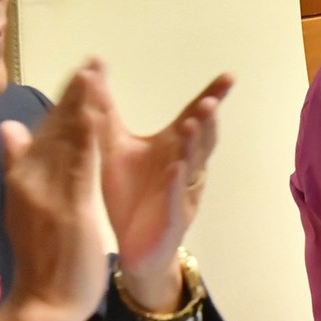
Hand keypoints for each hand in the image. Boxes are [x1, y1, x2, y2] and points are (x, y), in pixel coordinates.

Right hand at [0, 62, 112, 320]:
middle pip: (55, 129)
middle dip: (76, 94)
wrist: (43, 301)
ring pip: (67, 140)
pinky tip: (98, 114)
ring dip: (82, 105)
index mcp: (23, 179)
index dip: (64, 101)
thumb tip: (8, 128)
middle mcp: (31, 180)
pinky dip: (88, 137)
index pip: (45, 131)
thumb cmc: (42, 259)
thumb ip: (18, 166)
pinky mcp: (69, 208)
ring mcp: (48, 193)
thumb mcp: (22, 207)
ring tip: (95, 73)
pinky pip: (80, 165)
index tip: (81, 73)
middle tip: (94, 61)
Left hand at [94, 68, 233, 311]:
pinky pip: (176, 199)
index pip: (195, 118)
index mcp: (173, 148)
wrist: (133, 247)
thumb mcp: (113, 148)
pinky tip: (175, 169)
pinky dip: (176, 184)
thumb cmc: (129, 195)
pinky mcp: (172, 219)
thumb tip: (92, 72)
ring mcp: (182, 193)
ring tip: (191, 125)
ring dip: (193, 146)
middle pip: (200, 140)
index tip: (229, 76)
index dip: (213, 97)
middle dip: (205, 120)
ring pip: (192, 166)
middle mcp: (185, 167)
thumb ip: (106, 113)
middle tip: (209, 100)